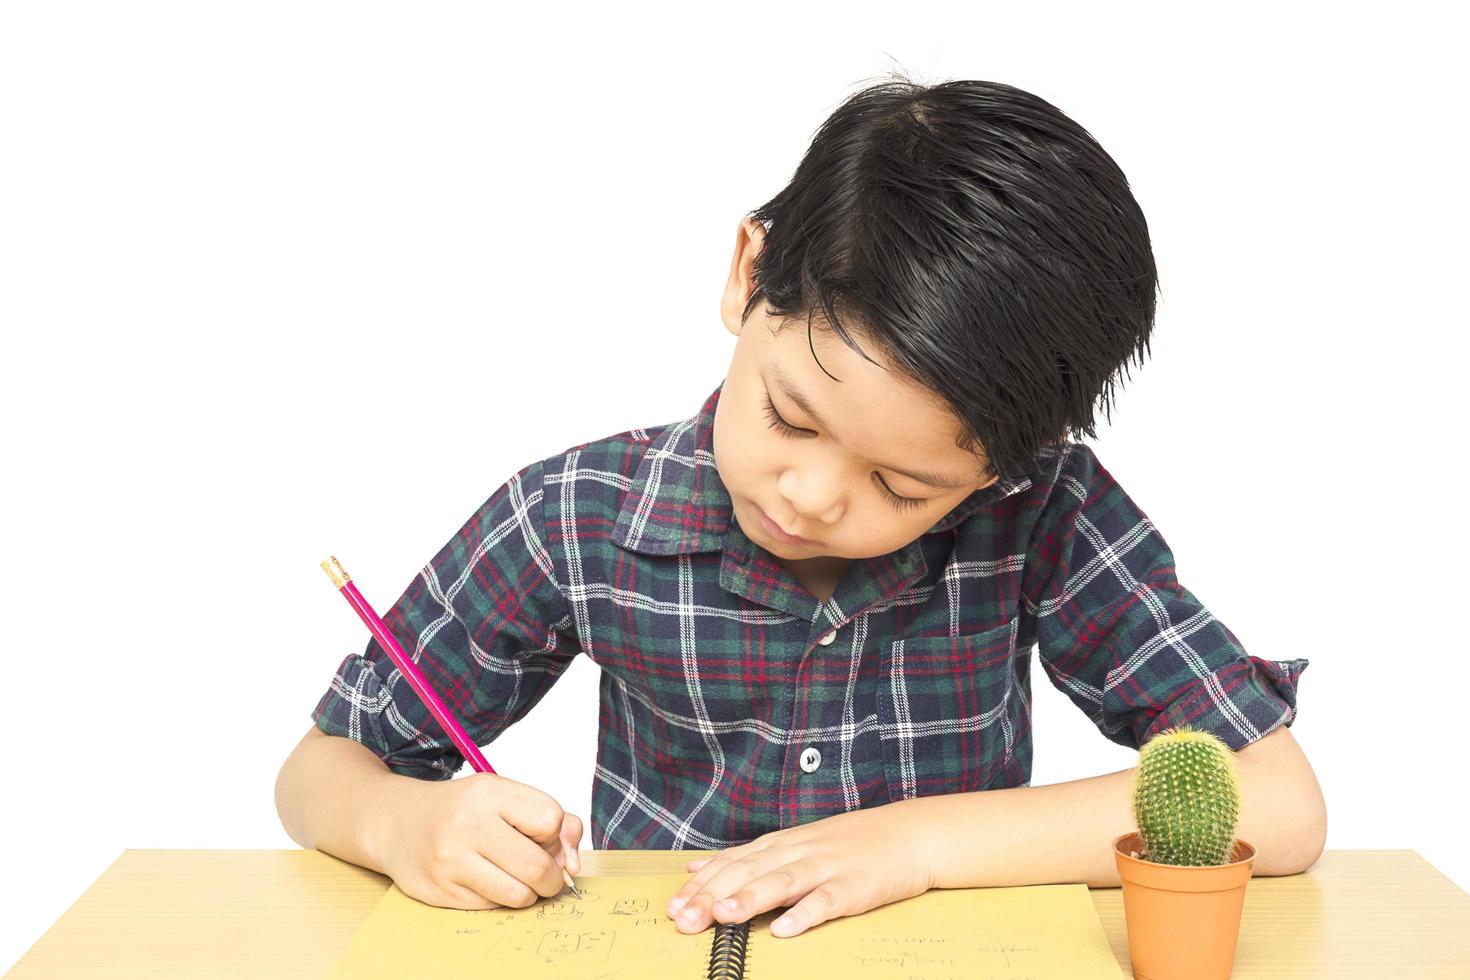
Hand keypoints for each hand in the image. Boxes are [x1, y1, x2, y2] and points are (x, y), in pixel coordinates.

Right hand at [376, 771, 582, 909]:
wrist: (397, 822)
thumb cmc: (462, 809)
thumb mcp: (505, 797)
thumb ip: (555, 822)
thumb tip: (574, 866)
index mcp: (488, 792)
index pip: (550, 819)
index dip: (553, 833)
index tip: (540, 835)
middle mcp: (466, 824)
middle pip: (538, 866)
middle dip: (552, 876)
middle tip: (544, 872)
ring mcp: (449, 861)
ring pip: (519, 895)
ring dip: (528, 892)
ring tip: (515, 876)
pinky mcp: (439, 892)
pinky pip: (493, 907)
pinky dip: (499, 899)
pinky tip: (485, 880)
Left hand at [664, 801, 934, 937]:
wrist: (909, 835)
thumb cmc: (847, 844)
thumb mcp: (791, 843)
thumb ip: (744, 858)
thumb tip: (696, 866)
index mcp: (779, 845)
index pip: (731, 863)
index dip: (700, 886)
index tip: (673, 908)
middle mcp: (797, 852)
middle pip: (749, 872)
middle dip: (713, 896)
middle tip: (684, 919)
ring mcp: (827, 867)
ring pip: (783, 882)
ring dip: (751, 898)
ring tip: (724, 916)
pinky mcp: (855, 886)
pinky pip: (828, 900)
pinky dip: (806, 913)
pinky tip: (786, 929)